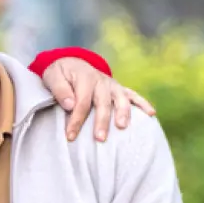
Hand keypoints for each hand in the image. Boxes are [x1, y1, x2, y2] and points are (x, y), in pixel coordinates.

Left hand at [40, 57, 155, 143]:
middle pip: (103, 103)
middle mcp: (101, 80)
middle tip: (100, 139)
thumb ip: (59, 89)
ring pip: (120, 99)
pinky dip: (143, 103)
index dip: (76, 120)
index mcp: (84, 77)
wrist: (72, 63)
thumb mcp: (52, 76)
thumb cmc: (60, 75)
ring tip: (122, 127)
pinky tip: (151, 114)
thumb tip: (69, 104)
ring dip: (123, 113)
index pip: (81, 101)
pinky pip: (134, 95)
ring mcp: (113, 85)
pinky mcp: (120, 89)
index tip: (70, 136)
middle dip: (102, 121)